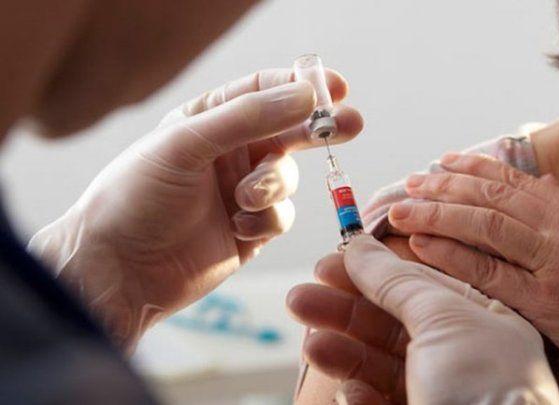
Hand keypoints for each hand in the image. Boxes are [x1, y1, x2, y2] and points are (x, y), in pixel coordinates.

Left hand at [28, 68, 362, 350]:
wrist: (119, 270)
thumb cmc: (137, 197)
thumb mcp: (186, 144)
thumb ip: (248, 118)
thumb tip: (307, 96)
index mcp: (208, 120)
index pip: (263, 91)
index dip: (300, 87)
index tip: (335, 88)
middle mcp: (228, 153)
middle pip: (288, 132)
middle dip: (319, 129)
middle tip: (350, 125)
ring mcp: (241, 193)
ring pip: (287, 177)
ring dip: (273, 186)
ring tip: (244, 200)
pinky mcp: (250, 231)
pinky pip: (280, 217)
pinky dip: (265, 221)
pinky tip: (236, 229)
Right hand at [287, 235, 558, 404]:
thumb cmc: (485, 388)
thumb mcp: (443, 318)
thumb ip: (396, 281)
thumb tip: (360, 247)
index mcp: (481, 320)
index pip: (416, 284)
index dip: (371, 272)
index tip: (330, 263)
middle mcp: (461, 356)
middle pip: (389, 322)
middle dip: (344, 309)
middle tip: (300, 298)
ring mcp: (439, 391)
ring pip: (378, 363)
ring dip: (341, 351)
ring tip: (311, 346)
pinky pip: (377, 401)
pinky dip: (358, 395)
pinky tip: (348, 393)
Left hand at [389, 152, 558, 402]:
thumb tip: (540, 180)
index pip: (514, 179)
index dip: (471, 168)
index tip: (440, 163)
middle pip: (492, 196)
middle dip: (444, 186)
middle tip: (410, 185)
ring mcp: (556, 262)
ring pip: (485, 224)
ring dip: (437, 214)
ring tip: (403, 211)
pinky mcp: (548, 301)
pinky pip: (489, 270)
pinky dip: (451, 255)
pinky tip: (423, 246)